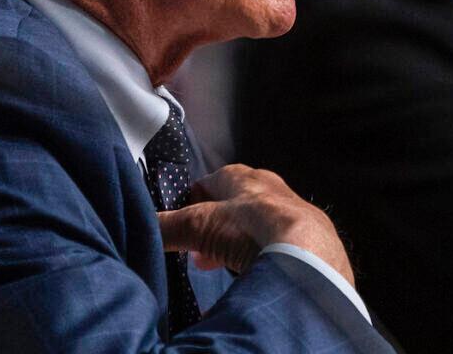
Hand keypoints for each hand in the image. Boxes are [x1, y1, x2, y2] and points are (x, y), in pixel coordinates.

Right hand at [157, 164, 354, 286]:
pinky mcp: (305, 240)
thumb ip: (170, 226)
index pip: (208, 183)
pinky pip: (275, 248)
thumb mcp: (200, 224)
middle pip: (232, 207)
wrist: (307, 254)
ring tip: (222, 264)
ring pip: (254, 227)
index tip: (180, 225)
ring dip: (235, 245)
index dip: (191, 205)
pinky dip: (259, 260)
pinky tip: (249, 276)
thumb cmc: (254, 227)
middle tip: (199, 252)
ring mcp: (290, 213)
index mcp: (242, 176)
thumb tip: (146, 227)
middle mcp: (269, 188)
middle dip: (213, 230)